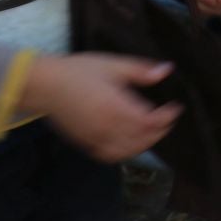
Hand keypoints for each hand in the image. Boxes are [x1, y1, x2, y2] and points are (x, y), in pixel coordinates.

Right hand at [21, 53, 181, 162]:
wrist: (44, 85)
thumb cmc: (78, 71)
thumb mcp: (112, 65)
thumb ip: (140, 70)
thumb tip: (167, 70)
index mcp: (115, 106)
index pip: (149, 121)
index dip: (166, 117)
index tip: (175, 108)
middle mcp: (106, 127)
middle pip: (141, 138)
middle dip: (160, 131)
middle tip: (168, 119)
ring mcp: (95, 138)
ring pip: (127, 150)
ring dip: (145, 144)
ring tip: (153, 132)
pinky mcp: (85, 143)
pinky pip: (109, 156)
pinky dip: (125, 153)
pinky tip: (131, 144)